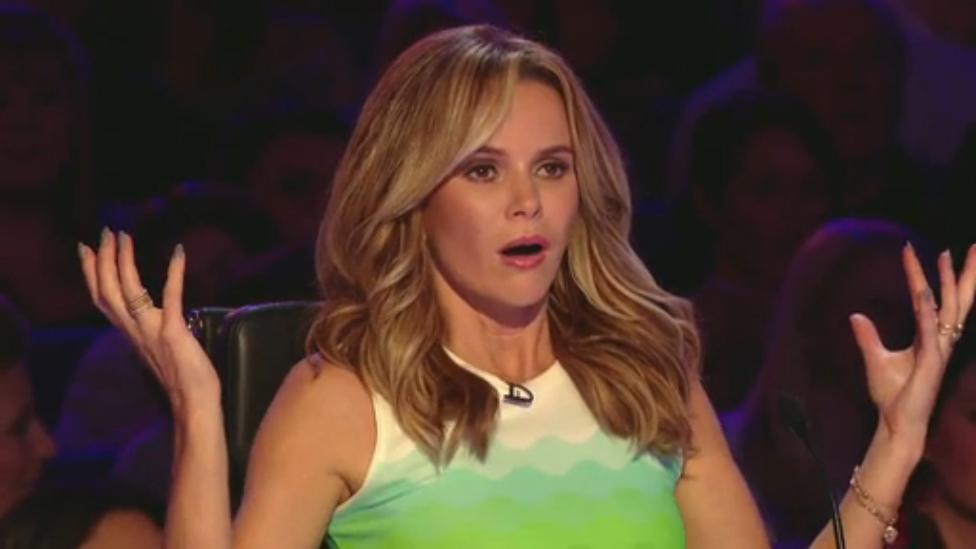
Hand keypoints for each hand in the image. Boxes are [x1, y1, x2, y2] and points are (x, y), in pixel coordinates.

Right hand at [79, 229, 219, 416]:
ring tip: (124, 237)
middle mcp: (135, 331)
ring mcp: (152, 331)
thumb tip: (154, 312)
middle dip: (104, 259)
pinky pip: (170, 297)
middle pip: (107, 291)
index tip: (88, 249)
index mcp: (130, 334)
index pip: (103, 300)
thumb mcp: (159, 348)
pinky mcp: (173, 333)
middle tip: (106, 231)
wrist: (194, 404)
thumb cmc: (183, 378)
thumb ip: (150, 330)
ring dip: (124, 261)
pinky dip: (173, 273)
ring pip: (127, 292)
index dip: (92, 274)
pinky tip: (178, 252)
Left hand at [850, 244, 975, 454]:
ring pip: (948, 308)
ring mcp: (938, 349)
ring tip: (947, 255)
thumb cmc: (892, 395)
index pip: (929, 297)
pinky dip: (926, 310)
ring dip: (948, 281)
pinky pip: (929, 329)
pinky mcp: (930, 361)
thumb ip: (868, 336)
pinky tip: (923, 292)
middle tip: (974, 245)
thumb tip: (855, 315)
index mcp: (929, 337)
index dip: (921, 273)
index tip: (910, 248)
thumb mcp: (875, 359)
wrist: (896, 422)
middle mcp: (939, 339)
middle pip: (956, 299)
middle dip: (965, 272)